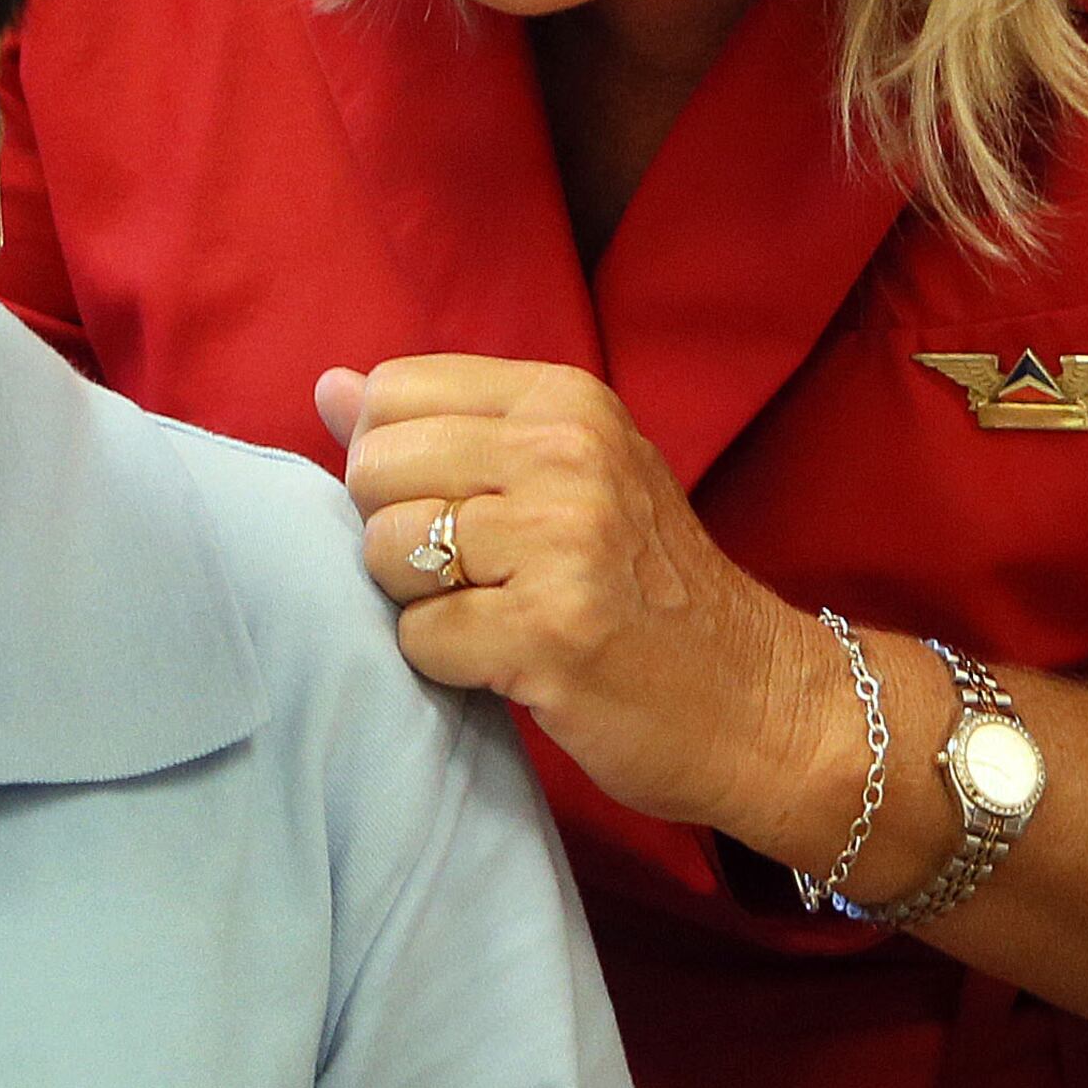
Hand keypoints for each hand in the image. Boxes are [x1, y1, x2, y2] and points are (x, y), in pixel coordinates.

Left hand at [317, 357, 834, 846]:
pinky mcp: (549, 634)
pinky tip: (508, 663)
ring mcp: (562, 543)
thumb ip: (453, 427)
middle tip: (471, 574)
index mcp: (568, 402)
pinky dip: (447, 664)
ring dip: (417, 602)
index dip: (394, 460)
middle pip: (376, 469)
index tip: (452, 506)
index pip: (395, 391)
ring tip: (491, 615)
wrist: (757, 701)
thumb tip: (329, 387)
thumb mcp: (573, 476)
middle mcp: (568, 456)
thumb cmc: (651, 589)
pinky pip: (419, 638)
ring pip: (386, 552)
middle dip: (396, 533)